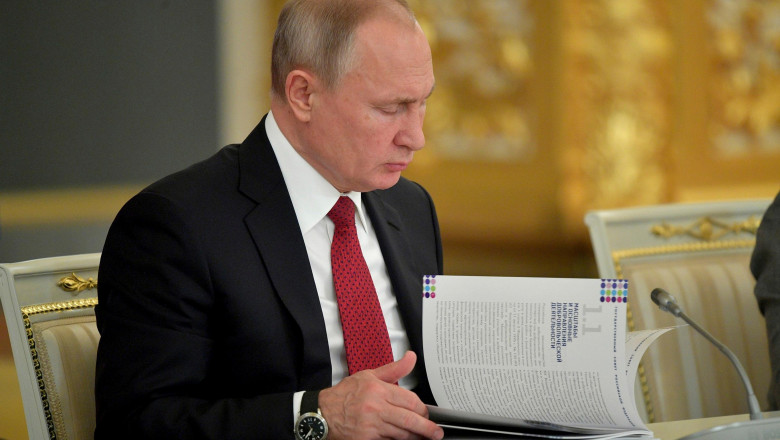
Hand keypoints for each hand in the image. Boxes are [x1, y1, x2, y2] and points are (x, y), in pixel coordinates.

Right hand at [319, 351, 443, 439]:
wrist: (322, 413)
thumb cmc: (344, 395)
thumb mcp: (369, 375)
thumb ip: (394, 369)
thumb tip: (411, 358)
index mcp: (378, 389)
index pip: (410, 400)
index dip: (422, 409)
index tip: (426, 413)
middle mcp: (375, 407)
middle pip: (410, 419)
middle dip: (426, 427)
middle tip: (435, 432)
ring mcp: (371, 425)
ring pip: (402, 433)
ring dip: (415, 436)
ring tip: (423, 437)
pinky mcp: (366, 439)